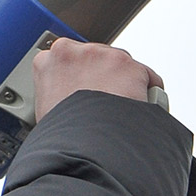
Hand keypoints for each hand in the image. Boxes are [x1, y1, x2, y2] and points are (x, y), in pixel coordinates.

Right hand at [32, 39, 164, 123]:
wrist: (84, 144)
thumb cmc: (64, 134)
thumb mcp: (46, 112)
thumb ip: (55, 97)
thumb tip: (67, 108)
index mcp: (49, 60)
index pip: (71, 62)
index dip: (82, 80)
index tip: (89, 92)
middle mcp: (77, 51)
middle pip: (100, 61)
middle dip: (106, 80)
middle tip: (108, 107)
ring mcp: (105, 56)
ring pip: (124, 68)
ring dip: (127, 86)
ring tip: (122, 113)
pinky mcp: (131, 66)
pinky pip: (149, 79)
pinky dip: (149, 95)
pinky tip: (139, 111)